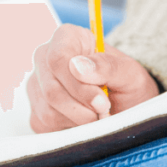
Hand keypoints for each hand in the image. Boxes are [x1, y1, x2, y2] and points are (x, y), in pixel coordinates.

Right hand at [27, 24, 160, 132]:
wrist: (127, 106)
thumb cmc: (127, 84)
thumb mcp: (129, 73)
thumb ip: (108, 67)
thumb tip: (77, 66)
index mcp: (68, 38)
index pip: (57, 58)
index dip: (77, 84)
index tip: (101, 101)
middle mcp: (45, 58)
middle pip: (51, 89)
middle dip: (82, 107)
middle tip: (106, 112)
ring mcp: (37, 86)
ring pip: (48, 111)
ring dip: (79, 120)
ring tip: (99, 115)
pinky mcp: (36, 112)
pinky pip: (47, 126)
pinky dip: (71, 129)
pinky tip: (86, 120)